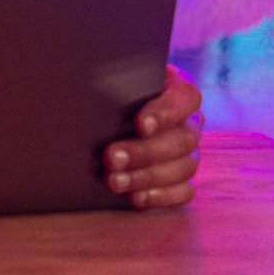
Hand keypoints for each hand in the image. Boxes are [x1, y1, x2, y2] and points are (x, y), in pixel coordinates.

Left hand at [101, 64, 202, 208]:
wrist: (101, 113)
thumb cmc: (105, 89)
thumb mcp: (108, 77)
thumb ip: (108, 78)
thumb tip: (84, 82)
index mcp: (177, 90)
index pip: (185, 98)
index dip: (165, 112)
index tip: (139, 124)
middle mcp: (189, 122)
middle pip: (182, 139)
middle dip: (144, 151)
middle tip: (110, 157)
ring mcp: (188, 152)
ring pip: (183, 167)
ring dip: (146, 177)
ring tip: (114, 180)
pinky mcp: (181, 178)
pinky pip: (183, 191)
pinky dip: (161, 196)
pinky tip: (135, 197)